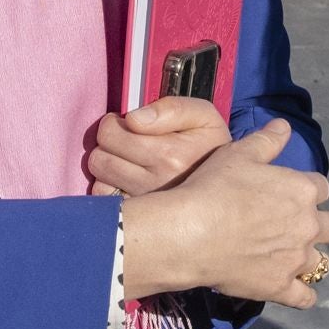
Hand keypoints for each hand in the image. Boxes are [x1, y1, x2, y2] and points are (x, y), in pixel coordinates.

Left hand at [86, 95, 231, 195]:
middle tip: (127, 143)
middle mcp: (156, 183)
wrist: (228, 187)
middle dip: (109, 145)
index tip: (129, 127)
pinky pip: (104, 200)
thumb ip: (171, 108)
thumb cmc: (210, 146)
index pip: (110, 134)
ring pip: (99, 179)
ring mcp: (146, 205)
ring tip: (130, 162)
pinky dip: (111, 188)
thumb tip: (132, 120)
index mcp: (170, 155)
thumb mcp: (203, 116)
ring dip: (109, 166)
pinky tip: (128, 182)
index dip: (114, 124)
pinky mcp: (141, 219)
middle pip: (100, 158)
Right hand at [119, 120, 328, 307]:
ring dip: (308, 258)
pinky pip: (305, 297)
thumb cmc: (214, 187)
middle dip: (316, 225)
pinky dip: (302, 294)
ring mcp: (297, 259)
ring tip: (288, 257)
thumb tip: (284, 125)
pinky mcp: (281, 287)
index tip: (289, 193)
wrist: (192, 233)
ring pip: (320, 263)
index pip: (321, 188)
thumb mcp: (239, 154)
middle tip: (291, 226)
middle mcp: (308, 225)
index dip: (306, 190)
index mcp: (302, 190)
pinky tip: (292, 290)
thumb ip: (266, 140)